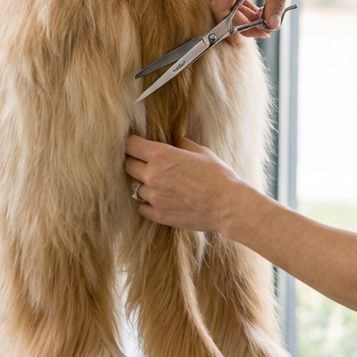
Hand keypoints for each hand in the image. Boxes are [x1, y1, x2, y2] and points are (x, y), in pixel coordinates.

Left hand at [124, 135, 244, 232]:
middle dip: (135, 162)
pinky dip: (148, 203)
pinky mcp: (158, 215)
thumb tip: (176, 141)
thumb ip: (183, 145)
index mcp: (161, 155)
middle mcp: (152, 175)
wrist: (228, 205)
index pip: (130, 145)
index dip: (133, 144)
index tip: (137, 146)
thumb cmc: (218, 176)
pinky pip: (142, 207)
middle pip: (128, 165)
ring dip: (143, 184)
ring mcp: (154, 197)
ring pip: (135, 187)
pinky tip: (161, 199)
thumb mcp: (201, 152)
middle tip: (146, 164)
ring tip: (160, 184)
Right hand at [212, 0, 306, 30]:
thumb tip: (271, 26)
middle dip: (240, 21)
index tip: (241, 40)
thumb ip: (276, 2)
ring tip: (263, 20)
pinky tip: (256, 7)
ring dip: (240, 11)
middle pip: (223, 3)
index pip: (221, 6)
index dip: (227, 26)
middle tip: (263, 30)